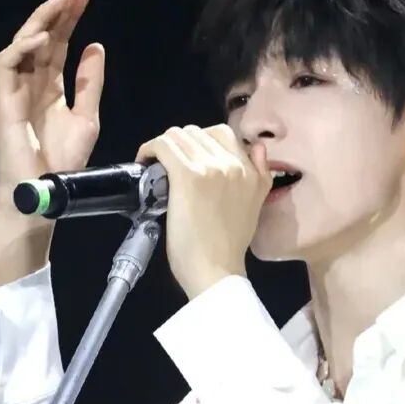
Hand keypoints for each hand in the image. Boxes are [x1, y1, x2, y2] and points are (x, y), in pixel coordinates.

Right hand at [0, 0, 104, 203]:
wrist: (45, 191)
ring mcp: (16, 88)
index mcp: (51, 85)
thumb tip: (95, 46)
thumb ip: (89, 83)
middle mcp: (32, 81)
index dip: (70, 17)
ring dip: (42, 19)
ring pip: (23, 42)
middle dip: (58, 8)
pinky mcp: (4, 99)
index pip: (59, 42)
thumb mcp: (87, 117)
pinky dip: (24, 47)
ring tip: (61, 1)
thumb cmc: (63, 161)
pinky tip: (45, 37)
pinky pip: (7, 63)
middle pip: (43, 35)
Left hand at [135, 124, 272, 298]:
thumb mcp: (255, 205)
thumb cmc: (229, 247)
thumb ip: (260, 175)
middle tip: (169, 164)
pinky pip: (165, 146)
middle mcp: (235, 163)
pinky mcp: (188, 176)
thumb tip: (260, 147)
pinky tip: (144, 162)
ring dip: (164, 146)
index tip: (188, 159)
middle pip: (198, 131)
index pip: (222, 134)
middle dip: (180, 144)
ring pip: (179, 135)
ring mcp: (212, 167)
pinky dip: (150, 149)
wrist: (216, 272)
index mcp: (252, 170)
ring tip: (156, 164)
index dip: (199, 143)